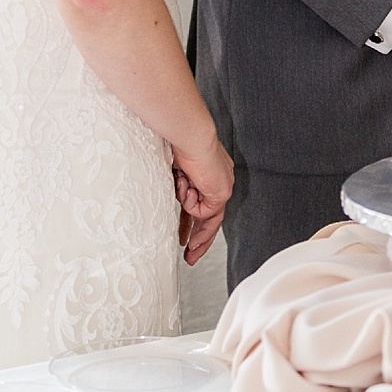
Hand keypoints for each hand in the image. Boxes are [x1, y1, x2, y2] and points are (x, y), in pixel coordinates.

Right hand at [171, 135, 233, 265]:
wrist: (190, 136)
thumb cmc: (178, 143)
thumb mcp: (174, 169)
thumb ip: (175, 186)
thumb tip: (169, 198)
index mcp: (209, 172)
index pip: (202, 202)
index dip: (191, 221)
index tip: (182, 237)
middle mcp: (219, 180)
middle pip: (211, 216)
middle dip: (199, 238)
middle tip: (190, 255)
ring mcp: (222, 186)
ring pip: (212, 220)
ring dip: (200, 238)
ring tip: (190, 255)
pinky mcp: (221, 193)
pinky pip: (204, 212)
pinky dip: (190, 205)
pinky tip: (186, 191)